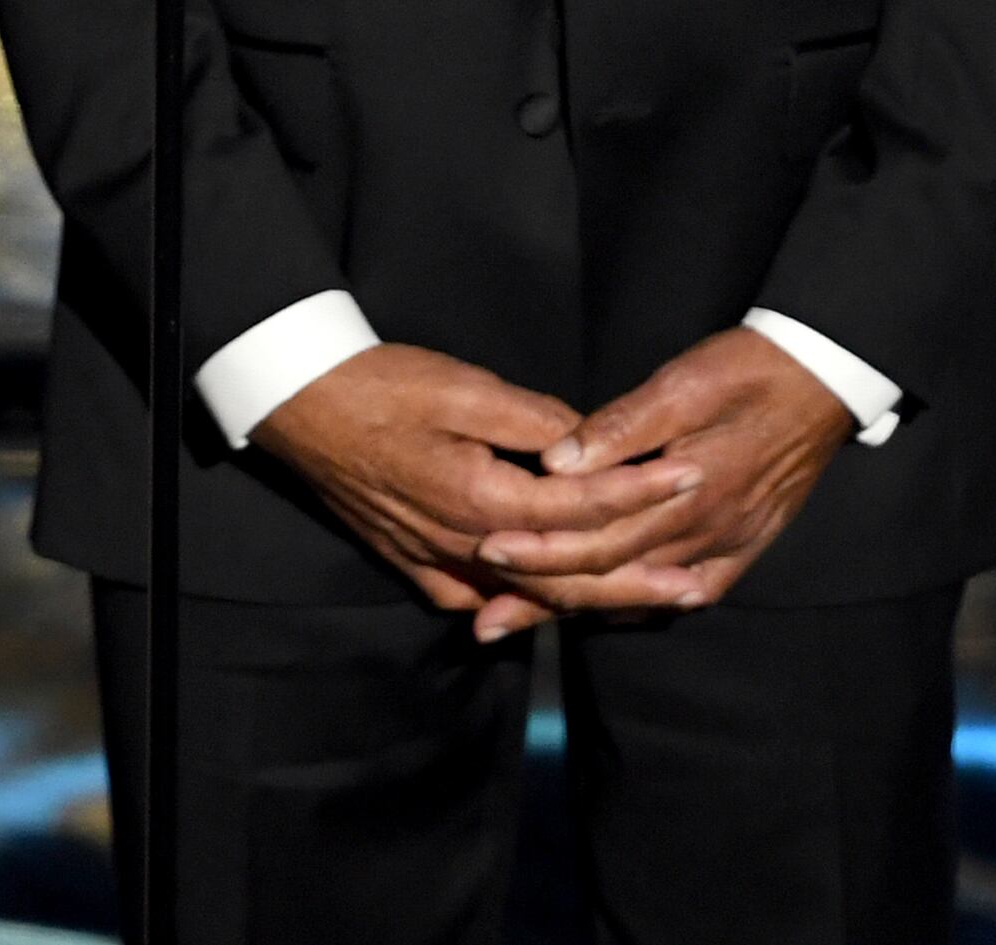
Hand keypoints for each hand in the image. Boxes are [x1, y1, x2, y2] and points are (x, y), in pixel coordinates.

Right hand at [253, 345, 704, 621]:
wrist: (300, 405)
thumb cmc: (380, 387)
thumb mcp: (462, 388)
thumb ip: (533, 420)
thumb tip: (588, 440)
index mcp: (480, 501)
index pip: (580, 509)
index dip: (641, 494)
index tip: (690, 478)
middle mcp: (464, 548)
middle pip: (567, 579)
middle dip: (637, 580)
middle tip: (695, 582)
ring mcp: (437, 565)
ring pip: (530, 599)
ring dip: (593, 603)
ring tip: (645, 603)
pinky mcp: (417, 565)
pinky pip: (486, 600)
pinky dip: (531, 606)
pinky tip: (559, 608)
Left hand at [466, 327, 850, 638]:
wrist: (825, 380)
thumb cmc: (748, 371)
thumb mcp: (684, 384)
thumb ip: (621, 426)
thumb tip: (557, 462)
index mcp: (684, 495)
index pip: (597, 538)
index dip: (538, 550)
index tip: (486, 552)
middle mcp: (704, 534)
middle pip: (612, 576)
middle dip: (545, 595)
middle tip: (485, 617)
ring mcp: (728, 545)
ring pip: (644, 591)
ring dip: (585, 610)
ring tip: (528, 624)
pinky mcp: (747, 545)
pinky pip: (693, 590)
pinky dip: (650, 604)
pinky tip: (620, 614)